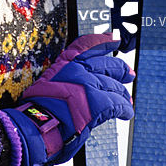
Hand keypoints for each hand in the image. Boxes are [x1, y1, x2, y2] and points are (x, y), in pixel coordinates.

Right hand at [2, 34, 133, 165]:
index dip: (102, 41)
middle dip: (120, 69)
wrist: (36, 126)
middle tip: (129, 73)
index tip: (113, 39)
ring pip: (114, 86)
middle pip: (107, 65)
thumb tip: (73, 88)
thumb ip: (64, 81)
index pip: (87, 45)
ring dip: (123, 95)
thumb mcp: (47, 84)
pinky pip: (117, 104)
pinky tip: (126, 113)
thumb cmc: (38, 111)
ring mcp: (88, 85)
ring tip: (127, 101)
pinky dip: (124, 109)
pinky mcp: (98, 103)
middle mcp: (78, 70)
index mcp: (64, 63)